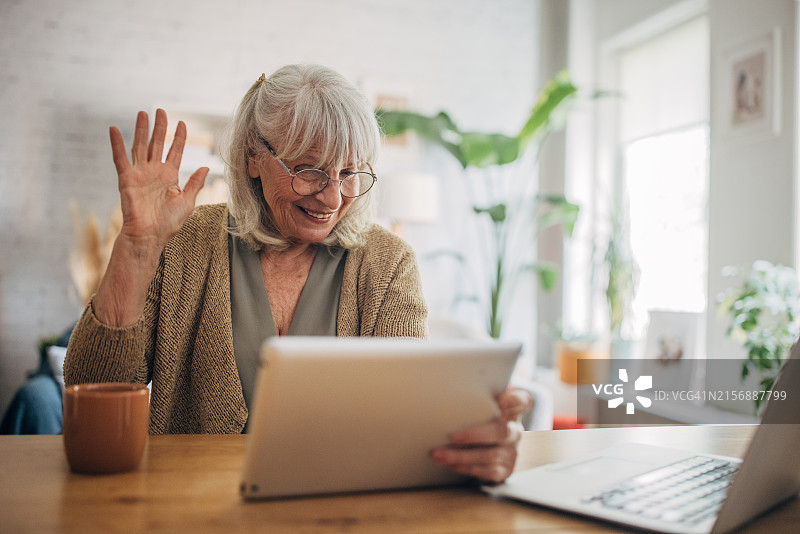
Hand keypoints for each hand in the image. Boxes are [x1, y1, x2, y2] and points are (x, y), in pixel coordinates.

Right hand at [110, 108, 208, 251]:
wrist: (150, 236)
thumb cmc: (168, 223)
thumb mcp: (187, 202)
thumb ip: (195, 183)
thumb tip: (206, 167)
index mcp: (170, 177)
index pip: (175, 152)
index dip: (179, 138)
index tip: (183, 123)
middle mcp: (154, 172)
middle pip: (157, 144)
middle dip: (160, 127)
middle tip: (161, 110)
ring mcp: (140, 174)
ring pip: (140, 146)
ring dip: (141, 130)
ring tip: (143, 113)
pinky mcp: (126, 179)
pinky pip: (120, 158)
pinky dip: (116, 144)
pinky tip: (114, 129)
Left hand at [431, 388, 533, 483]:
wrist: (497, 450)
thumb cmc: (485, 422)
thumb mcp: (487, 408)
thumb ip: (479, 399)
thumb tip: (449, 385)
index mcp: (513, 412)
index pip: (523, 401)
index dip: (514, 401)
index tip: (501, 401)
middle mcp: (516, 432)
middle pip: (502, 432)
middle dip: (474, 435)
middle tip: (452, 437)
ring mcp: (512, 453)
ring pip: (489, 455)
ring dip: (461, 456)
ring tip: (439, 454)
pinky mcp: (505, 470)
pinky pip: (485, 471)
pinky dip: (465, 467)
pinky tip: (450, 464)